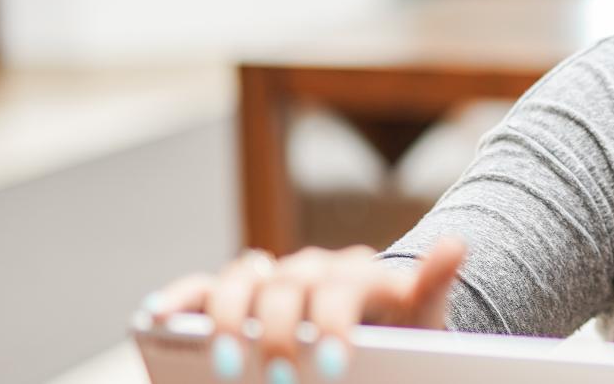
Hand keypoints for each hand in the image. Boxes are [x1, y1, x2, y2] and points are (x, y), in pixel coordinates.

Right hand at [144, 238, 465, 381]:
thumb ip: (430, 285)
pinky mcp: (235, 295)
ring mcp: (270, 279)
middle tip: (276, 376)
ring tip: (225, 362)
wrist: (378, 332)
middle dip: (277, 333)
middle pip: (285, 288)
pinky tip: (156, 318)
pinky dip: (177, 298)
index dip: (333, 323)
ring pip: (239, 280)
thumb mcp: (423, 318)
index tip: (333, 364)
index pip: (340, 288)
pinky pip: (200, 289)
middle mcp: (309, 268)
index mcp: (355, 274)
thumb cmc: (401, 333)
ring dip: (227, 318)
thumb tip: (456, 244)